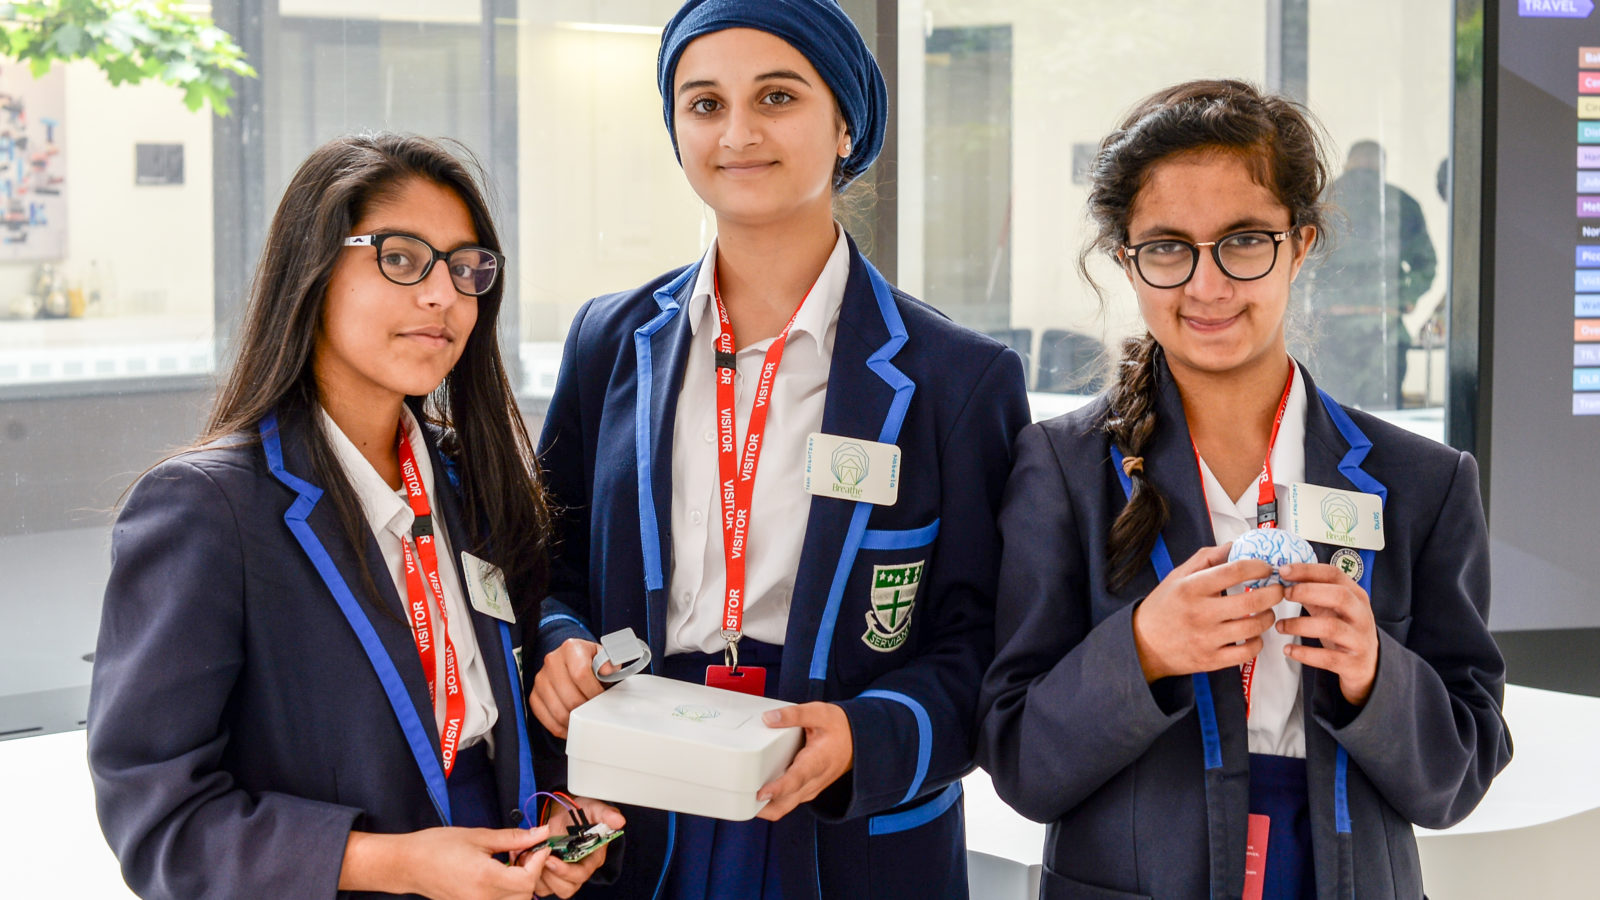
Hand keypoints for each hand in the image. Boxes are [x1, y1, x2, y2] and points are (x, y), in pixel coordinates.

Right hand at [339, 825, 549, 899]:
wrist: (407, 864)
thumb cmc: (435, 847)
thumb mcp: (478, 836)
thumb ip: (512, 837)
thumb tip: (538, 833)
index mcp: (486, 879)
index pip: (528, 879)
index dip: (539, 862)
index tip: (539, 846)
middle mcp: (482, 899)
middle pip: (525, 895)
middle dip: (532, 873)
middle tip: (525, 852)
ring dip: (521, 884)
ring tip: (512, 862)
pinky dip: (507, 892)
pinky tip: (500, 873)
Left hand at [528, 796, 626, 897]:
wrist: (563, 813)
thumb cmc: (580, 813)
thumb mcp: (593, 808)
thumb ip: (606, 814)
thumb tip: (619, 820)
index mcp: (592, 857)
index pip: (581, 874)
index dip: (566, 871)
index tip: (551, 859)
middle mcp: (578, 869)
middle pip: (567, 887)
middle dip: (551, 876)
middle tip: (539, 859)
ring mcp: (563, 874)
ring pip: (552, 889)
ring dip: (539, 876)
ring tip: (532, 857)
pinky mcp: (549, 875)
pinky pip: (540, 886)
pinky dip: (531, 876)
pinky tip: (529, 859)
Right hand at [529, 638, 611, 738]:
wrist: (573, 662)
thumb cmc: (591, 662)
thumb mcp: (604, 657)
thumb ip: (609, 662)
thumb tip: (607, 670)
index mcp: (571, 648)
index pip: (581, 674)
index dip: (594, 691)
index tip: (602, 698)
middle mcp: (552, 661)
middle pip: (570, 697)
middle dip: (586, 709)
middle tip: (595, 711)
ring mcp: (541, 679)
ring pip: (559, 712)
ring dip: (575, 721)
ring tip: (585, 719)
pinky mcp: (534, 695)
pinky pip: (546, 719)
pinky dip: (561, 728)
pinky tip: (572, 726)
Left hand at [754, 702, 853, 820]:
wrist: (859, 741)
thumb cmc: (840, 728)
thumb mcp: (820, 713)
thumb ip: (794, 715)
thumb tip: (769, 718)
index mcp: (817, 761)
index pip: (796, 780)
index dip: (777, 788)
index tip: (760, 793)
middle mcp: (813, 781)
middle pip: (785, 804)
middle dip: (762, 808)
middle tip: (740, 800)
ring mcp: (810, 788)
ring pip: (785, 807)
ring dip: (765, 807)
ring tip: (743, 798)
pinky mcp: (807, 790)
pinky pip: (787, 802)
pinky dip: (772, 802)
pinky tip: (758, 793)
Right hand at [1131, 544, 1284, 681]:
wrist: (1142, 644)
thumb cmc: (1162, 608)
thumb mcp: (1177, 576)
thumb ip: (1206, 558)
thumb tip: (1234, 546)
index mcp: (1191, 588)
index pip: (1235, 571)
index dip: (1258, 567)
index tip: (1266, 568)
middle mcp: (1200, 613)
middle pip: (1252, 601)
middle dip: (1274, 592)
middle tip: (1277, 589)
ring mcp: (1207, 638)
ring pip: (1254, 627)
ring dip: (1268, 617)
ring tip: (1266, 611)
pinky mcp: (1211, 659)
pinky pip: (1247, 652)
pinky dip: (1257, 642)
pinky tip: (1253, 634)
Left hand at [1277, 562, 1379, 705]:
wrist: (1369, 664)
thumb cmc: (1345, 629)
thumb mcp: (1333, 607)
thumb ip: (1312, 592)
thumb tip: (1284, 576)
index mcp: (1356, 596)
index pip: (1335, 575)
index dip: (1308, 570)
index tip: (1283, 570)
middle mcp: (1362, 615)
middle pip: (1340, 596)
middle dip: (1308, 591)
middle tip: (1284, 594)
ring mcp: (1360, 640)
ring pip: (1332, 627)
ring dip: (1300, 625)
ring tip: (1280, 626)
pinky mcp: (1354, 663)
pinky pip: (1328, 658)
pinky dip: (1305, 654)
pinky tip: (1288, 650)